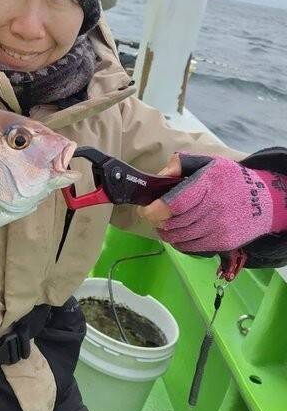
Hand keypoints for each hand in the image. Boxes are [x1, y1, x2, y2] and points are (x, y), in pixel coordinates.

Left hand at [138, 154, 286, 252]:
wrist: (264, 201)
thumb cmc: (229, 179)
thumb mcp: (208, 162)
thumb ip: (181, 164)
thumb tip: (159, 177)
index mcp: (207, 185)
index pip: (175, 204)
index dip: (154, 210)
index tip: (145, 210)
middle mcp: (213, 209)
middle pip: (174, 223)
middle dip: (157, 221)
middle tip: (152, 216)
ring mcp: (218, 228)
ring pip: (180, 238)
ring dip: (166, 233)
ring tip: (164, 225)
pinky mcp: (222, 243)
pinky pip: (191, 247)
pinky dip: (179, 242)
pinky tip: (178, 234)